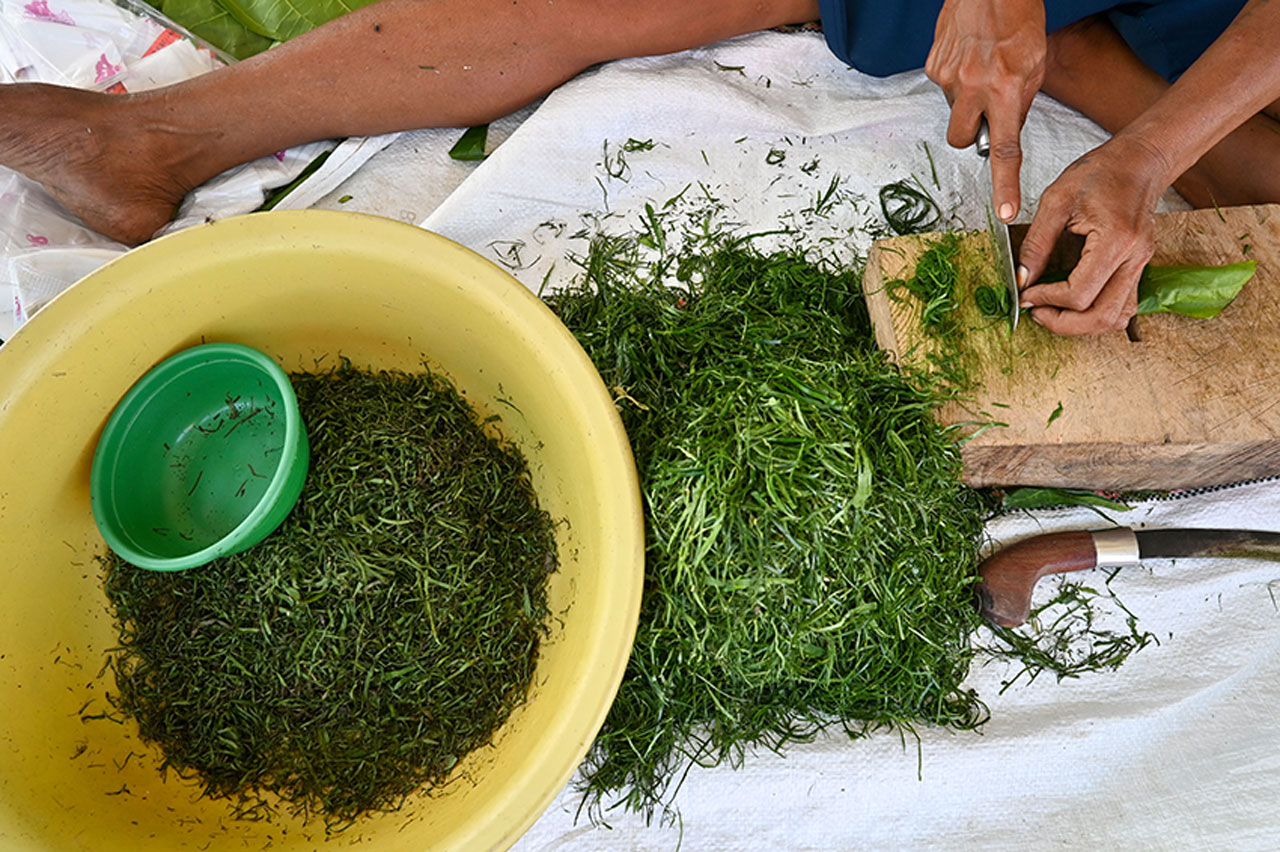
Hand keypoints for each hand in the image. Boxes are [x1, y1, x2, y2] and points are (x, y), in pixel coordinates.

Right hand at [926, 0, 1045, 221]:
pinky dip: (955, 78)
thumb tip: (1004, 131)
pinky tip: (968, 57)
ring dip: (965, 102)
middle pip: (961, 140)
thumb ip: (1021, 104)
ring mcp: (948, 77)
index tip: (1006, 211)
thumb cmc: (1019, 20)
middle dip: (971, 133)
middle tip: (986, 109)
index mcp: (1005, 90)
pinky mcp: (933, 65)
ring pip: (952, 111)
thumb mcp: (1035, 66)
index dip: (1005, 185)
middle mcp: (973, 87)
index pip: (1004, 151)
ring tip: (980, 70)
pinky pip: (942, 87)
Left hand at [1017, 135, 1170, 334]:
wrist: (1139, 161)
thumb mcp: (1056, 200)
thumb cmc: (1101, 173)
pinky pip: (1123, 307)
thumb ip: (1036, 243)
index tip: (1026, 294)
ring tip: (1052, 310)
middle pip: (1102, 316)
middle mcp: (1135, 259)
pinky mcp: (1139, 268)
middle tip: (1036, 312)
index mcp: (1116, 241)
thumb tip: (1022, 279)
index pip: (1080, 293)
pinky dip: (1097, 314)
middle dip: (1063, 323)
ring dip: (1082, 324)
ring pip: (1116, 318)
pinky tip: (1073, 304)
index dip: (1047, 299)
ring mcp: (1141, 266)